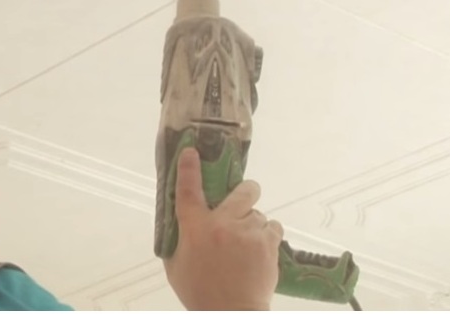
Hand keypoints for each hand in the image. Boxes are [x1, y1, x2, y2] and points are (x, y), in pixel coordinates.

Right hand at [163, 147, 283, 310]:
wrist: (231, 313)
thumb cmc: (199, 292)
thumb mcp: (176, 265)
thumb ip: (179, 240)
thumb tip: (183, 223)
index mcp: (195, 228)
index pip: (188, 190)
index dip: (189, 168)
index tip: (191, 151)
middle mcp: (223, 224)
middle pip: (243, 190)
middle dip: (245, 191)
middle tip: (242, 202)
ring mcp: (249, 232)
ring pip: (259, 213)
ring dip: (253, 223)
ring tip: (248, 243)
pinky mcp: (269, 244)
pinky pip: (272, 227)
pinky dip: (267, 235)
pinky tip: (260, 250)